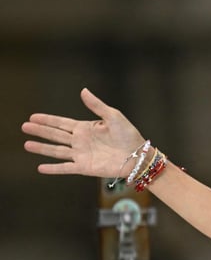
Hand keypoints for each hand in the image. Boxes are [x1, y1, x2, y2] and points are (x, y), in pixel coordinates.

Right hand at [22, 89, 145, 178]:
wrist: (138, 156)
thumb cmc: (129, 135)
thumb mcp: (113, 116)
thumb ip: (96, 105)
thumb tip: (83, 91)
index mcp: (86, 128)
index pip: (62, 123)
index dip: (47, 120)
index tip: (33, 117)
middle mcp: (80, 141)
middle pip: (55, 135)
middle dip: (40, 130)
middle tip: (24, 126)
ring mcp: (81, 155)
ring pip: (57, 151)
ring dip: (42, 148)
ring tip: (27, 144)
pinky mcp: (85, 167)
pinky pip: (66, 168)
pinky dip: (53, 168)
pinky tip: (40, 168)